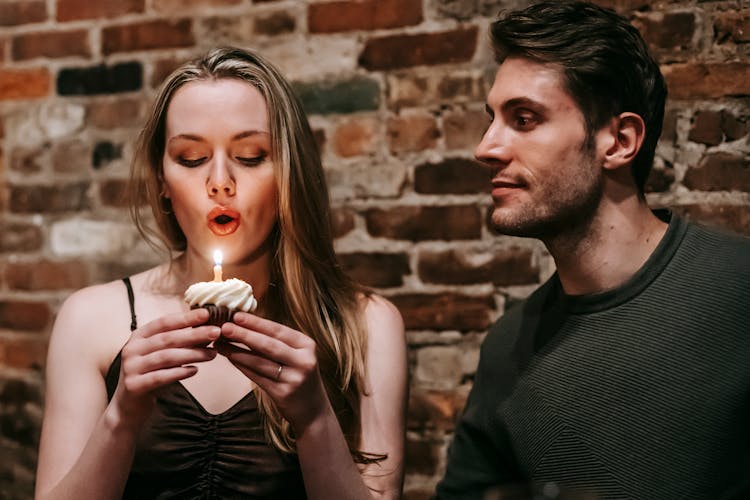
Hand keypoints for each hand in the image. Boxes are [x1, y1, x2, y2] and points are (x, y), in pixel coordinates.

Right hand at [113, 308, 219, 426]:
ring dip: (193, 354)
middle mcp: (132, 349)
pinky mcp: (134, 385)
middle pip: (168, 338)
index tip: (206, 314)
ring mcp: (131, 367)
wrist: (128, 405)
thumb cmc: (150, 374)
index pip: (164, 322)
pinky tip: (195, 370)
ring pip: (166, 357)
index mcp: (139, 336)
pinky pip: (160, 377)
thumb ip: (180, 343)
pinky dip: (179, 373)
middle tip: (216, 332)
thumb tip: (208, 330)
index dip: (185, 318)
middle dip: (194, 334)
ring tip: (212, 354)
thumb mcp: (162, 355)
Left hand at [215, 312, 329, 432]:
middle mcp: (303, 361)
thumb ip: (276, 341)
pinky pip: (257, 377)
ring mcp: (294, 378)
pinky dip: (242, 366)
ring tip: (220, 343)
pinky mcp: (283, 393)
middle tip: (225, 327)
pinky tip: (230, 358)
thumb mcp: (295, 354)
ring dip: (237, 352)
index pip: (278, 330)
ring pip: (260, 362)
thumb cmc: (298, 374)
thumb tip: (245, 324)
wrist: (312, 408)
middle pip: (269, 345)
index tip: (237, 315)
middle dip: (245, 335)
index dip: (256, 322)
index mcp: (307, 345)